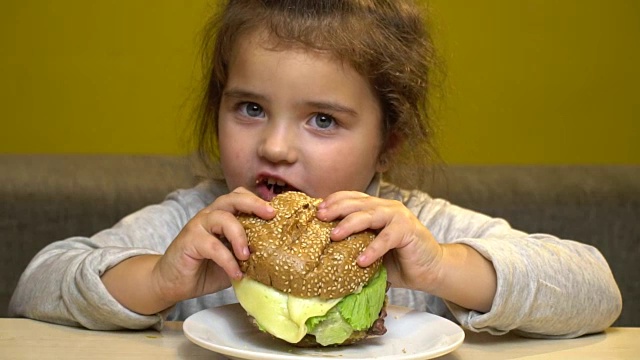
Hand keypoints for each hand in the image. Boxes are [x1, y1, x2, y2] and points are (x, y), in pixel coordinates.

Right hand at [102, 187, 274, 314]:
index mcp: (223, 216)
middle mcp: (210, 215)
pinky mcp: (189, 242)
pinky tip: (236, 274)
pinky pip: (212, 246)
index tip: (278, 212)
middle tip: (271, 215)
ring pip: (222, 218)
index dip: (259, 200)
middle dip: (254, 204)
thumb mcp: (233, 259)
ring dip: (239, 236)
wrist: (172, 282)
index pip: (241, 197)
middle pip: (232, 198)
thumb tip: (277, 256)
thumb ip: (249, 253)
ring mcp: (198, 227)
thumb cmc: (205, 269)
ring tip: (248, 255)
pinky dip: (227, 260)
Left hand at [316, 191, 442, 292]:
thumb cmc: (397, 261)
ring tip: (334, 236)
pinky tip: (361, 261)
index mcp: (376, 208)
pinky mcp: (408, 231)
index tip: (317, 210)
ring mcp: (398, 217)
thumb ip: (353, 245)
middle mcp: (386, 207)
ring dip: (350, 224)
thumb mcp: (370, 250)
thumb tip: (322, 252)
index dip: (334, 200)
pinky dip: (373, 249)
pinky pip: (387, 238)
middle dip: (336, 208)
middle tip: (320, 217)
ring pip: (370, 215)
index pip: (352, 197)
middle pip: (357, 203)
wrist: (430, 270)